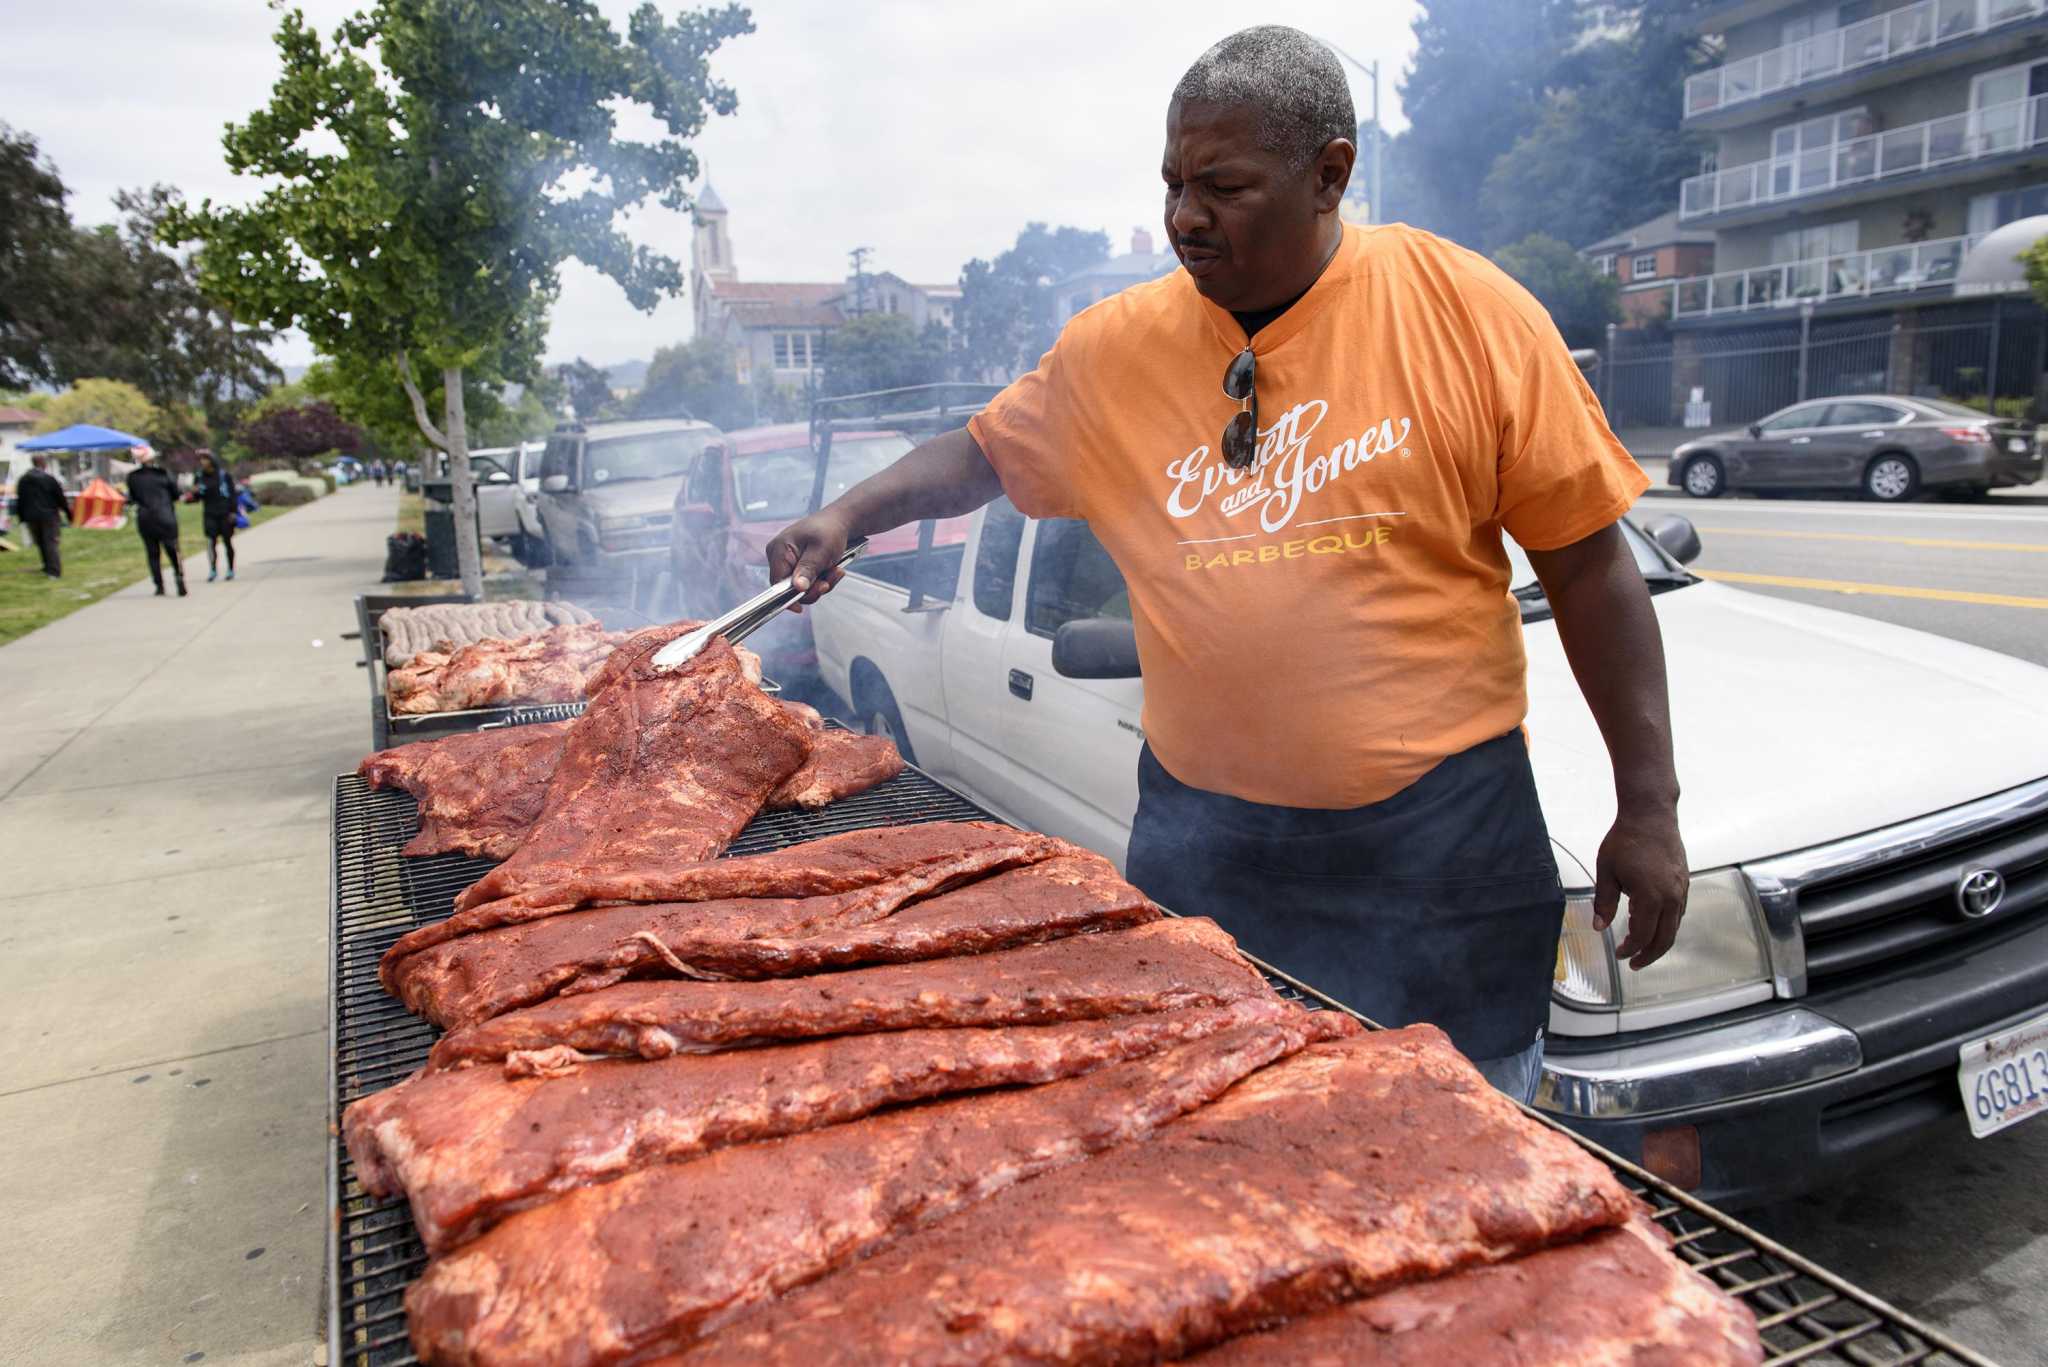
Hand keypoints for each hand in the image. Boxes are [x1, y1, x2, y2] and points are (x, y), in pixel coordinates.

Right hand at [764, 507, 854, 608]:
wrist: (840, 522)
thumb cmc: (830, 530)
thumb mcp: (821, 550)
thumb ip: (808, 569)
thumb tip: (798, 587)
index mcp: (778, 550)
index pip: (777, 583)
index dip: (788, 597)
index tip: (800, 607)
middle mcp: (779, 557)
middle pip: (789, 588)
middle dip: (813, 588)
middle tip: (829, 581)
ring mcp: (789, 562)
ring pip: (802, 587)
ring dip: (821, 584)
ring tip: (836, 571)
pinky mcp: (799, 566)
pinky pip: (808, 582)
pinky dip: (822, 580)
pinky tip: (833, 570)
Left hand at [1591, 807, 1688, 970]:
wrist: (1651, 815)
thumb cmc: (1626, 840)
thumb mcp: (1606, 872)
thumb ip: (1603, 902)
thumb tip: (1599, 928)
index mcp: (1650, 898)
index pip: (1643, 936)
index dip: (1631, 950)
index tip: (1619, 955)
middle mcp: (1671, 898)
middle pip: (1665, 939)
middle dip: (1649, 955)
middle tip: (1635, 964)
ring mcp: (1681, 890)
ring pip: (1675, 927)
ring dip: (1660, 942)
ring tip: (1644, 948)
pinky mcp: (1684, 882)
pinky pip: (1679, 912)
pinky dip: (1668, 925)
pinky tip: (1655, 925)